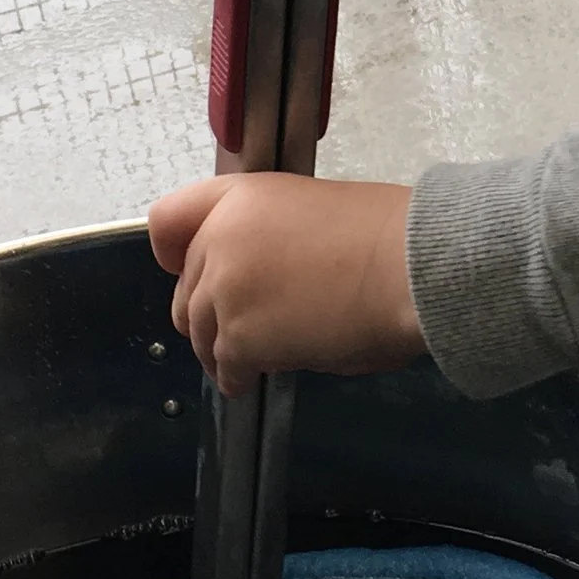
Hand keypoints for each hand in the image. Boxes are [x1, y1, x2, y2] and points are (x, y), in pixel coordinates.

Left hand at [148, 174, 423, 393]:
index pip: (169, 220)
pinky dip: (240, 378)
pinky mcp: (239, 337)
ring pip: (201, 333)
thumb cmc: (388, 239)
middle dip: (209, 314)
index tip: (183, 272)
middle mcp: (219, 239)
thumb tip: (272, 279)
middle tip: (239, 331)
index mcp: (241, 198)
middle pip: (186, 289)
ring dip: (222, 351)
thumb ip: (272, 239)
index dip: (174, 253)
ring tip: (249, 364)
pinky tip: (257, 379)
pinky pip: (226, 367)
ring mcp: (224, 289)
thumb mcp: (312, 212)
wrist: (409, 269)